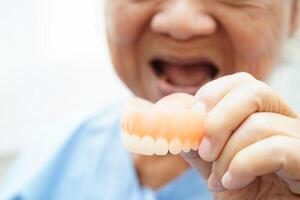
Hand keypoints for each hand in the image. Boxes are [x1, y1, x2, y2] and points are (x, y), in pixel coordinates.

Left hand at [182, 72, 299, 199]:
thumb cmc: (241, 191)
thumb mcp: (212, 162)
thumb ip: (196, 138)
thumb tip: (173, 115)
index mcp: (264, 114)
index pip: (242, 82)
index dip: (212, 94)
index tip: (193, 119)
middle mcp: (286, 121)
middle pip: (254, 90)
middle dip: (218, 121)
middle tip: (205, 151)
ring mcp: (299, 140)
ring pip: (259, 124)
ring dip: (227, 156)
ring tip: (219, 180)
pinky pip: (276, 149)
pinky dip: (244, 164)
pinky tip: (233, 181)